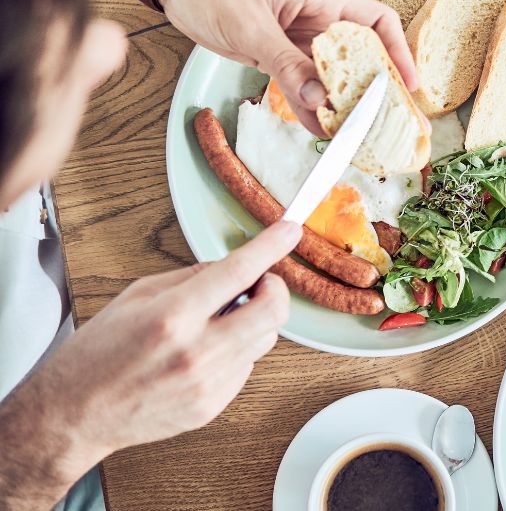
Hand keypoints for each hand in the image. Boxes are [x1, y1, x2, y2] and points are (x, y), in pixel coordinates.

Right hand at [0, 223, 297, 506]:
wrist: (73, 415)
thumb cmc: (97, 353)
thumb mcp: (137, 296)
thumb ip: (192, 277)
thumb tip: (235, 264)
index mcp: (173, 316)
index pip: (239, 271)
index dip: (271, 246)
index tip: (290, 230)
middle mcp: (196, 352)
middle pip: (273, 310)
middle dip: (274, 287)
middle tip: (257, 282)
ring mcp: (208, 383)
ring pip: (266, 338)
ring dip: (253, 321)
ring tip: (218, 321)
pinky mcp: (213, 406)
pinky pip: (246, 366)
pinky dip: (235, 351)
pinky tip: (203, 352)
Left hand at [157, 0, 416, 135]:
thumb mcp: (252, 27)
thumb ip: (287, 64)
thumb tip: (320, 99)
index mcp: (322, 0)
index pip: (377, 22)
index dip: (399, 52)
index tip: (409, 85)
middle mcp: (319, 21)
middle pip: (362, 57)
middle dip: (378, 90)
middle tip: (394, 124)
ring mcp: (300, 41)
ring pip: (334, 78)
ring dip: (345, 106)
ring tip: (359, 137)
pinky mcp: (281, 57)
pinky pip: (306, 86)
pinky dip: (313, 109)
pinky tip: (320, 131)